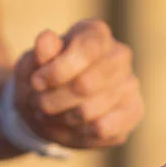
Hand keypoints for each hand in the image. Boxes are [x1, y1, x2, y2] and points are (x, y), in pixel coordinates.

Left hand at [12, 20, 143, 148]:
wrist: (52, 108)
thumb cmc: (43, 80)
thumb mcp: (32, 64)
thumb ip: (40, 53)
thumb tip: (47, 39)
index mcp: (96, 34)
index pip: (86, 49)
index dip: (58, 69)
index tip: (36, 82)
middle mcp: (119, 55)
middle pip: (86, 84)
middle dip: (53, 100)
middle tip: (38, 104)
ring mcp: (129, 83)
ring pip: (89, 111)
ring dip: (60, 118)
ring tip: (49, 115)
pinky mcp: (133, 112)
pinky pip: (104, 129)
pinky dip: (78, 132)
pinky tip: (69, 127)